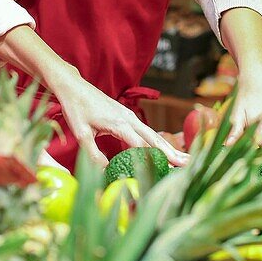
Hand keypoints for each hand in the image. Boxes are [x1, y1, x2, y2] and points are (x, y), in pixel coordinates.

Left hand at [52, 67, 188, 168]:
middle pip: (154, 138)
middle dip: (170, 153)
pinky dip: (158, 141)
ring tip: (185, 159)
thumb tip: (104, 173)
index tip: (166, 172)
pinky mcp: (127, 116)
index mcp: (118, 123)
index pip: (140, 145)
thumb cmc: (76, 108)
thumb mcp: (81, 133)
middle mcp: (128, 118)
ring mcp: (129, 116)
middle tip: (187, 165)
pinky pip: (146, 131)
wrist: (74, 87)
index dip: (153, 159)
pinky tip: (166, 150)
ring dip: (168, 147)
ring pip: (153, 134)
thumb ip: (93, 154)